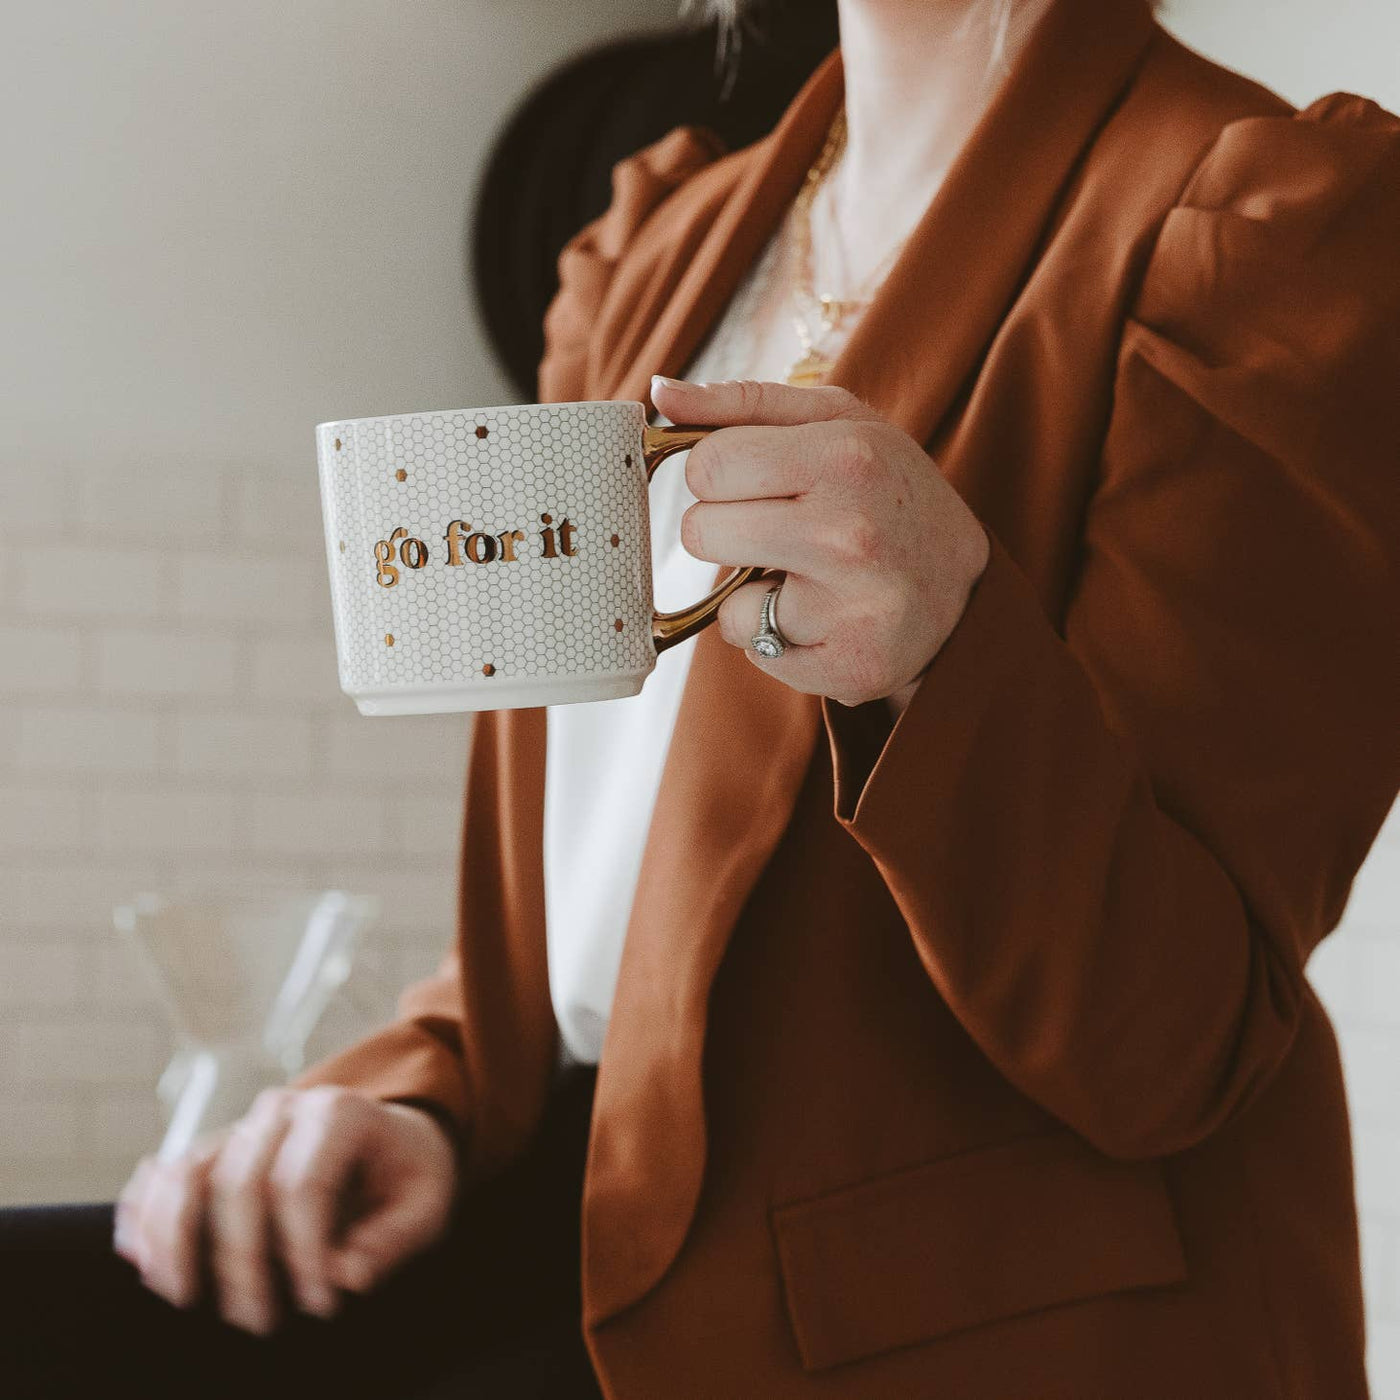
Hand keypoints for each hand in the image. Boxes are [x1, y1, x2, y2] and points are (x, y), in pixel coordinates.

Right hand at [113, 1087, 457, 1334]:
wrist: (393, 1138)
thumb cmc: (407, 1175)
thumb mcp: (425, 1204)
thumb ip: (392, 1239)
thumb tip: (346, 1275)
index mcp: (342, 1113)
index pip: (302, 1183)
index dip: (303, 1250)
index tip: (320, 1300)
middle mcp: (284, 1109)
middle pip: (239, 1182)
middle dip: (241, 1259)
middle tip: (260, 1318)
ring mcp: (244, 1124)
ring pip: (187, 1172)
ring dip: (174, 1239)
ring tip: (182, 1295)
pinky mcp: (216, 1147)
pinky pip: (166, 1171)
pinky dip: (145, 1211)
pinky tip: (141, 1255)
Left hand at [653, 376, 989, 713]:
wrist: (966, 591)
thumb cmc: (889, 492)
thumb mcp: (839, 424)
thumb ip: (743, 404)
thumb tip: (661, 393)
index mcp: (846, 457)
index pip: (706, 467)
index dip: (719, 476)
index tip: (756, 482)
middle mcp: (849, 533)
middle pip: (699, 533)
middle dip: (727, 532)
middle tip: (780, 531)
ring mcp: (850, 609)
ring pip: (726, 605)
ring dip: (754, 593)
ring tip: (810, 579)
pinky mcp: (848, 670)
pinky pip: (754, 654)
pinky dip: (775, 640)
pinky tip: (823, 620)